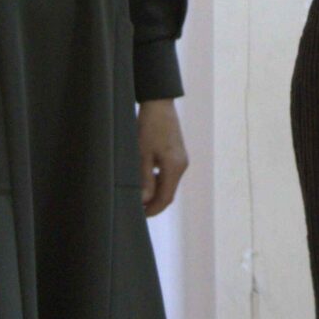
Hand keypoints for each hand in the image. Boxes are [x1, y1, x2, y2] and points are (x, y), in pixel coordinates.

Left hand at [137, 99, 188, 218]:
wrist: (159, 103)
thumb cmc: (149, 126)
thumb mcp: (142, 154)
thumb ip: (144, 179)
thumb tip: (144, 200)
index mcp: (175, 167)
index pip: (166, 198)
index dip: (153, 209)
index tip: (139, 215)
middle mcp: (182, 165)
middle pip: (169, 193)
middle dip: (154, 203)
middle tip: (136, 207)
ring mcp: (181, 159)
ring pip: (169, 184)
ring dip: (155, 192)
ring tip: (138, 195)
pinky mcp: (178, 154)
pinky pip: (169, 174)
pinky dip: (158, 181)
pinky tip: (145, 179)